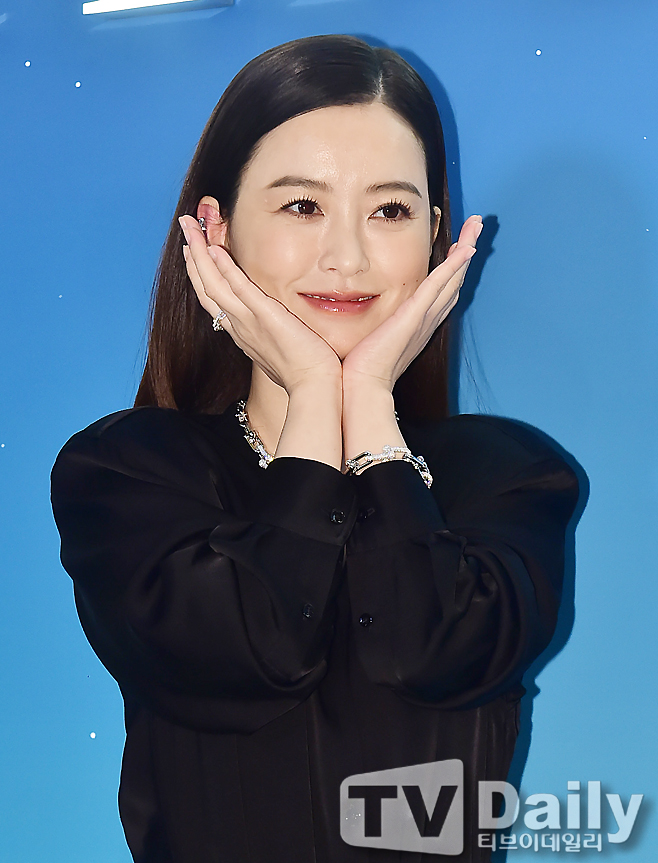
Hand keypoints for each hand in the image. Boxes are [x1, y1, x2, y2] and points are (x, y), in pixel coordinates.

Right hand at [179, 216, 341, 392]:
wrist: (313, 387)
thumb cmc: (305, 373)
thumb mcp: (281, 350)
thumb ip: (274, 334)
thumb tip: (280, 327)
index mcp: (243, 333)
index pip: (214, 299)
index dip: (201, 274)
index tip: (195, 252)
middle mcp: (239, 326)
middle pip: (206, 288)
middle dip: (192, 257)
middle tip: (185, 228)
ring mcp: (249, 322)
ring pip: (213, 285)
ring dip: (199, 254)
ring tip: (189, 227)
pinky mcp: (265, 317)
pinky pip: (239, 289)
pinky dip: (225, 269)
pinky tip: (214, 248)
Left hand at [341, 215, 481, 392]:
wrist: (361, 388)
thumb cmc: (359, 370)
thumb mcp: (368, 339)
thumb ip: (371, 324)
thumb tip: (353, 310)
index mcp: (416, 326)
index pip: (440, 292)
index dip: (452, 269)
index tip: (457, 247)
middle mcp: (426, 321)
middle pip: (453, 281)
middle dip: (466, 253)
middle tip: (476, 227)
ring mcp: (423, 318)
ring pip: (451, 278)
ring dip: (465, 250)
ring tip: (476, 226)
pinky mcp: (414, 317)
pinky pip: (439, 286)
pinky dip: (454, 266)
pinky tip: (465, 248)